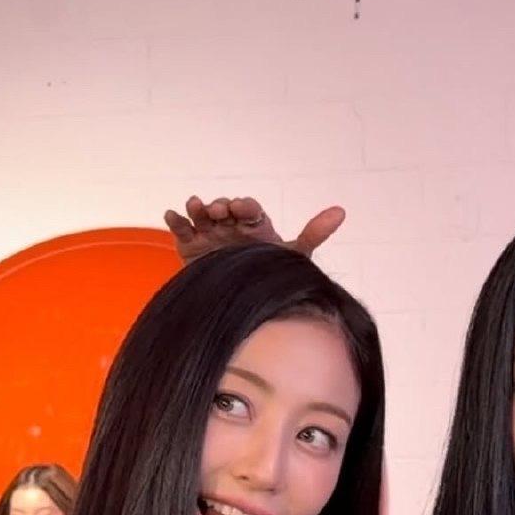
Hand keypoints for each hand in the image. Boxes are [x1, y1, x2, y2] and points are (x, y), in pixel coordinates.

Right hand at [164, 195, 344, 263]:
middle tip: (219, 210)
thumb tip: (341, 211)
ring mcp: (210, 236)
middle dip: (220, 206)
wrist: (245, 307)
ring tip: (195, 207)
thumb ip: (314, 234)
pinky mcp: (191, 247)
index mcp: (254, 226)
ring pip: (201, 215)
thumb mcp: (294, 255)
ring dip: (197, 207)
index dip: (244, 207)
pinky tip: (172, 215)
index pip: (249, 210)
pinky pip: (182, 231)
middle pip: (224, 209)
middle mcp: (232, 227)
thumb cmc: (270, 276)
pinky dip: (176, 220)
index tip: (242, 209)